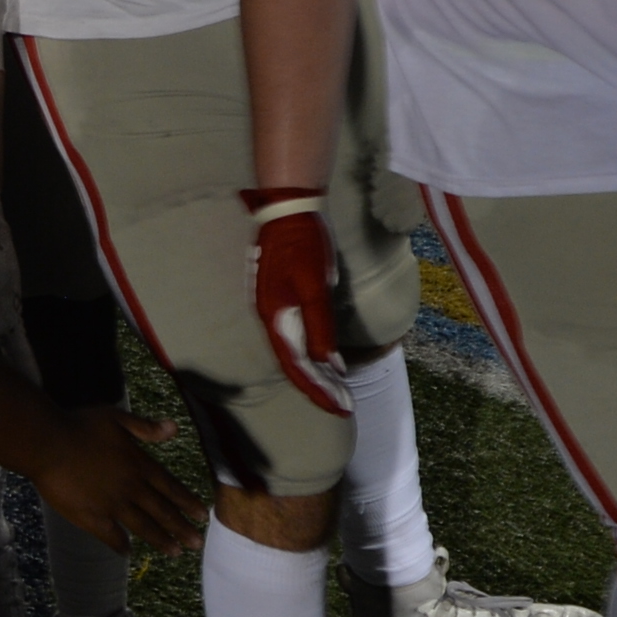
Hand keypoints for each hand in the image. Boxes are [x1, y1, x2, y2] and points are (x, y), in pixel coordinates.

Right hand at [29, 411, 203, 557]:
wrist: (48, 444)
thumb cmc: (81, 426)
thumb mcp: (117, 418)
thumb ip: (146, 427)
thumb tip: (174, 427)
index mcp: (139, 465)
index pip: (170, 487)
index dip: (187, 502)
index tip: (202, 515)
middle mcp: (131, 488)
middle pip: (162, 511)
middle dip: (181, 528)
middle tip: (197, 543)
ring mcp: (112, 505)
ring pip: (142, 527)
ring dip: (160, 540)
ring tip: (175, 552)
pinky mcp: (91, 517)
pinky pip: (110, 535)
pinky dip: (120, 545)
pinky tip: (127, 552)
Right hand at [243, 189, 348, 426]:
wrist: (289, 208)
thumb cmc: (302, 244)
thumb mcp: (313, 286)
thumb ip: (319, 327)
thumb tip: (331, 366)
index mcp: (274, 319)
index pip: (296, 367)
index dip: (318, 391)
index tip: (341, 408)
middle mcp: (271, 319)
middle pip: (295, 365)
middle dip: (320, 388)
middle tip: (345, 406)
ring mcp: (277, 310)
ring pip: (296, 354)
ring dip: (318, 375)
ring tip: (340, 391)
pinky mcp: (285, 301)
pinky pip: (298, 339)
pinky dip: (315, 356)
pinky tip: (328, 361)